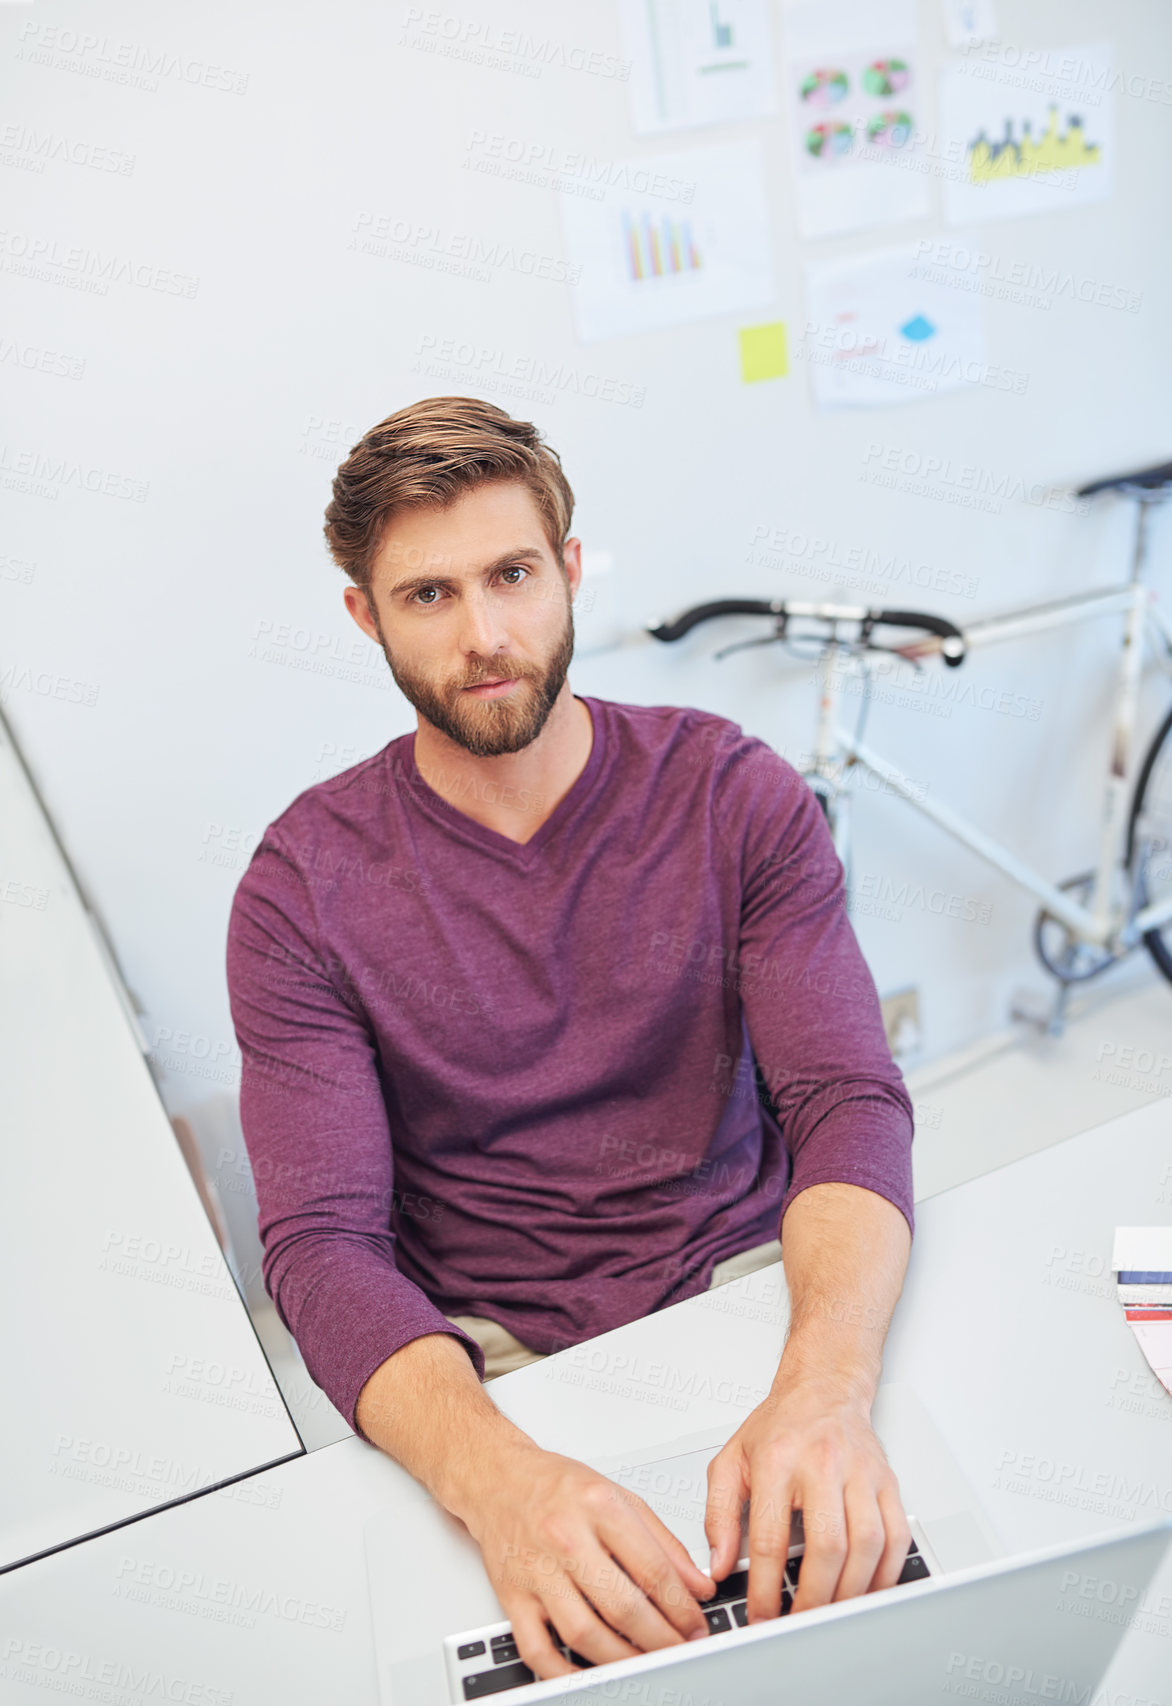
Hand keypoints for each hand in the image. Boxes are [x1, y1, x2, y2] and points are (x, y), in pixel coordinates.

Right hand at [459, 1440, 715, 1678]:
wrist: (499, 1479)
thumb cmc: (558, 1486)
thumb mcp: (620, 1497)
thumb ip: (663, 1542)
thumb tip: (698, 1586)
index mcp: (598, 1506)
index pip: (652, 1568)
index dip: (681, 1606)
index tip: (696, 1624)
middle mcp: (565, 1538)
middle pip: (621, 1605)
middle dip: (660, 1638)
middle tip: (680, 1649)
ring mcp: (536, 1571)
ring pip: (583, 1633)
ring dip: (622, 1658)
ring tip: (647, 1663)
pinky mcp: (512, 1596)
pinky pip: (536, 1649)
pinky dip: (563, 1672)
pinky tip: (589, 1674)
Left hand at [704, 1376, 910, 1621]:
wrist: (823, 1388)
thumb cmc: (779, 1427)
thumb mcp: (731, 1460)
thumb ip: (718, 1514)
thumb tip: (719, 1564)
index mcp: (777, 1459)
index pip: (771, 1538)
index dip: (766, 1587)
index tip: (762, 1616)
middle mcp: (822, 1463)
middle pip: (827, 1545)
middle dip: (815, 1597)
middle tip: (800, 1624)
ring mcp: (860, 1473)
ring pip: (868, 1544)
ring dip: (851, 1591)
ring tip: (831, 1613)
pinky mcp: (887, 1482)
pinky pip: (897, 1537)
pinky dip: (886, 1573)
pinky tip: (866, 1590)